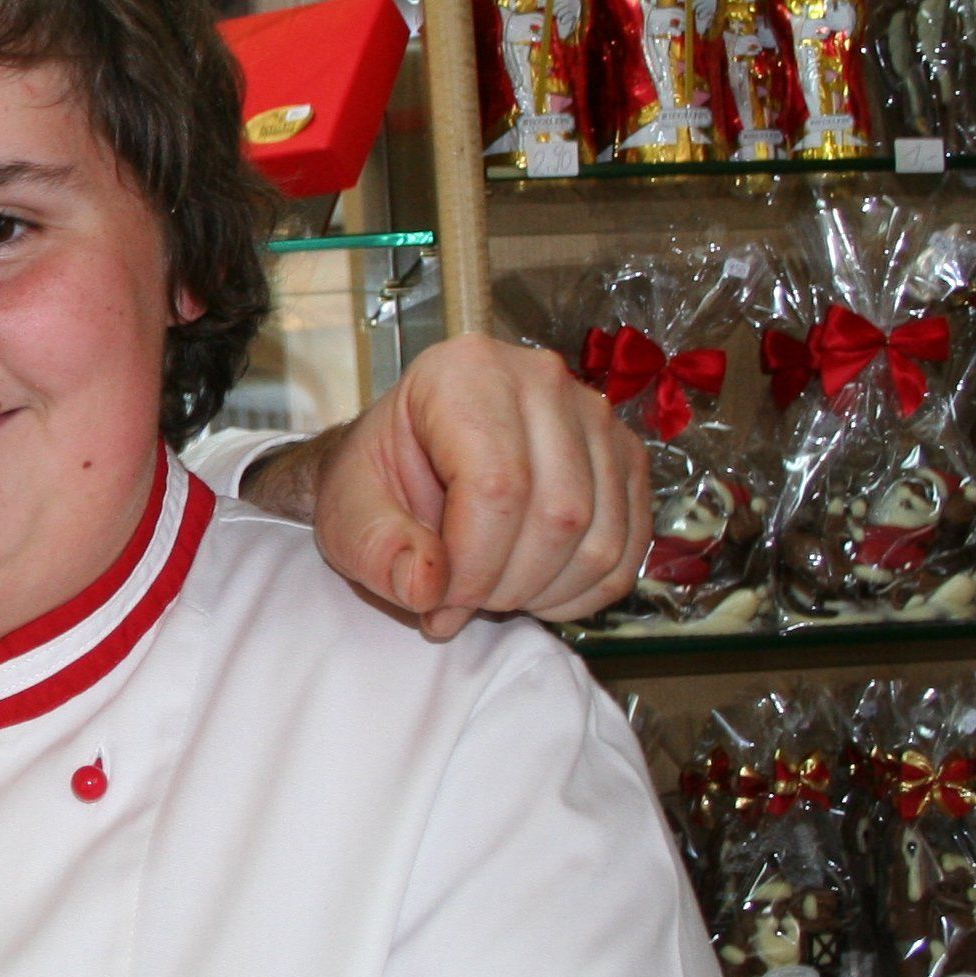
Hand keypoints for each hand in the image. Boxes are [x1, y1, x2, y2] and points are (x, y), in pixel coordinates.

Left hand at [278, 337, 648, 638]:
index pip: (497, 486)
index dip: (473, 566)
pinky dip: (580, 592)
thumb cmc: (382, 477)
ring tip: (489, 591)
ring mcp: (596, 417)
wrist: (412, 459)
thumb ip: (377, 548)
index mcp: (466, 374)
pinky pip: (627, 552)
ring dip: (542, 593)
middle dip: (505, 586)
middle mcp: (542, 380)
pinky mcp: (626, 458)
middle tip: (458, 602)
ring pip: (598, 540)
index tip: (437, 602)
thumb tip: (427, 587)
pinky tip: (532, 587)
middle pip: (558, 514)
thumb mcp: (348, 511)